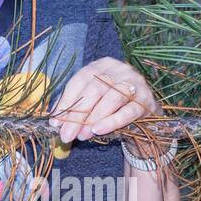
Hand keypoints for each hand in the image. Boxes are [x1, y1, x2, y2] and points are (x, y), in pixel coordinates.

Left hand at [47, 57, 162, 143]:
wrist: (144, 112)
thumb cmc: (111, 104)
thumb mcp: (92, 100)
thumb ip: (75, 106)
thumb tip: (55, 121)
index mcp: (101, 65)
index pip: (79, 81)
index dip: (66, 102)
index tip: (55, 122)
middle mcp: (119, 69)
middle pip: (94, 89)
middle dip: (77, 114)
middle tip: (66, 135)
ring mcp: (135, 83)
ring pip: (111, 98)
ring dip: (93, 118)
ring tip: (82, 135)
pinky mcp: (146, 100)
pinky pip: (128, 111)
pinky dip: (112, 122)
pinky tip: (98, 130)